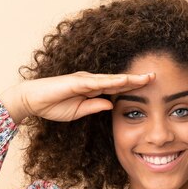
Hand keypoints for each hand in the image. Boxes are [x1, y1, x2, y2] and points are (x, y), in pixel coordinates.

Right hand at [0, 71, 155, 123]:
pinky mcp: (76, 82)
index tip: (149, 86)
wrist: (31, 101)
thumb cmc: (52, 106)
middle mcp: (91, 81)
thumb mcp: (78, 112)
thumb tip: (111, 105)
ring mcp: (84, 80)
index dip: (133, 86)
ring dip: (129, 78)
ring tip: (145, 78)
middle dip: (137, 79)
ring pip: (112, 79)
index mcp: (92, 90)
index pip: (117, 88)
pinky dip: (111, 81)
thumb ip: (94, 107)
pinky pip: (97, 83)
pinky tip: (124, 80)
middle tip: (155, 76)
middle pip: (118, 80)